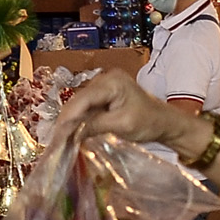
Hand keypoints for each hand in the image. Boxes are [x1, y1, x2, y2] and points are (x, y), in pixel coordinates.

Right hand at [58, 69, 200, 152]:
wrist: (165, 122)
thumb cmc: (149, 122)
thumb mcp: (122, 126)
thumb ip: (96, 126)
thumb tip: (72, 133)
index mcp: (112, 82)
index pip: (83, 99)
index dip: (68, 117)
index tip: (57, 135)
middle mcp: (105, 78)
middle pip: (78, 100)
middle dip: (66, 120)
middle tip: (54, 140)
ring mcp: (104, 85)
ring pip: (80, 104)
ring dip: (71, 121)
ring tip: (59, 139)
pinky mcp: (104, 94)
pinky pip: (87, 107)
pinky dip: (80, 120)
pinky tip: (71, 132)